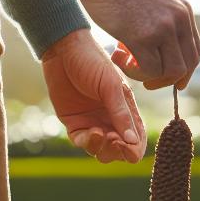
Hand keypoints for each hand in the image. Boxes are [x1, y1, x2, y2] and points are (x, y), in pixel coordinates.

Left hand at [41, 31, 144, 162]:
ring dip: (103, 148)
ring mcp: (93, 123)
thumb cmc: (92, 62)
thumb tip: (132, 142)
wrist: (62, 50)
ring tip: (100, 134)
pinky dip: (88, 142)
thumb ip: (121, 114)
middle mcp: (111, 120)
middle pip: (119, 150)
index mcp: (127, 111)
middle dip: (118, 150)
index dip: (134, 149)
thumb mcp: (111, 86)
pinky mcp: (74, 123)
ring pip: (101, 150)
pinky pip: (82, 142)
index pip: (137, 140)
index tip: (128, 148)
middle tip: (113, 140)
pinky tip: (91, 132)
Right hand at [74, 0, 199, 89]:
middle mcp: (178, 20)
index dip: (183, 71)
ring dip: (152, 78)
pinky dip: (136, 73)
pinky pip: (150, 70)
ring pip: (172, 72)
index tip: (166, 77)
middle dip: (170, 80)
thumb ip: (164, 19)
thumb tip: (161, 45)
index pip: (195, 52)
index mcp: (183, 12)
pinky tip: (120, 59)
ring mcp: (163, 28)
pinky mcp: (143, 36)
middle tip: (148, 81)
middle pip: (188, 65)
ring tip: (130, 65)